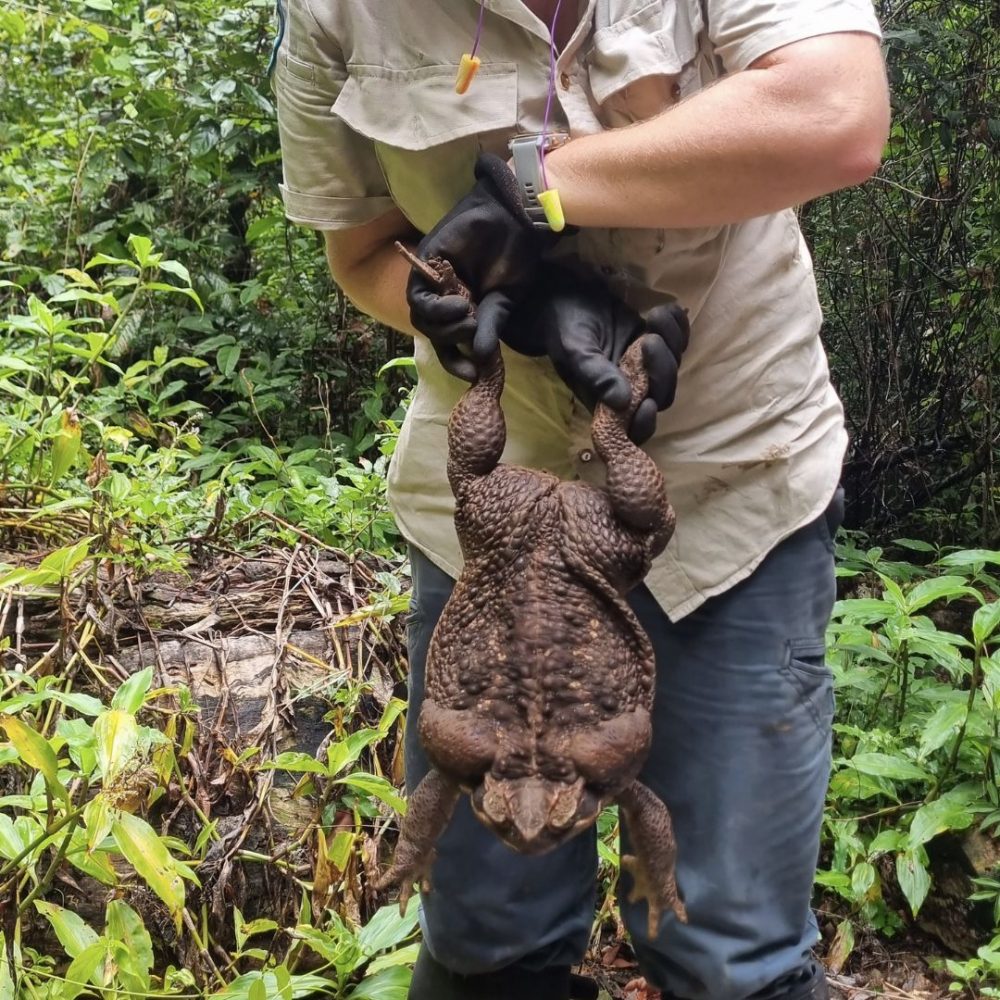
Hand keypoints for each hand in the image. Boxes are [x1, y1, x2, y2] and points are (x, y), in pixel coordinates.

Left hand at [406, 154, 553, 380]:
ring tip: (468, 315)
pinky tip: (458, 305)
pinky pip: (418, 299)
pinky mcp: (425, 265)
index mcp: (464, 308)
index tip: (472, 374)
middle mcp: (445, 297)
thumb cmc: (515, 256)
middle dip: (451, 341)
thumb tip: (481, 358)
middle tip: (474, 330)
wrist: (513, 218)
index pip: (449, 343)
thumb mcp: (505, 299)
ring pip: (422, 319)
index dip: (456, 362)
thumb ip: (490, 326)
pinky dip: (436, 309)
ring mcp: (434, 282)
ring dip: (444, 326)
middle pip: (433, 333)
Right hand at [504, 265, 688, 443]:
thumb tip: (622, 402)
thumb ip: (596, 376)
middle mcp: (630, 388)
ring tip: (653, 316)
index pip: (633, 427)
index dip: (645, 423)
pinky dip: (679, 326)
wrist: (566, 298)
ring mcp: (645, 366)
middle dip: (662, 369)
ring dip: (672, 342)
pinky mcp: (655, 342)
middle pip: (662, 394)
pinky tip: (667, 310)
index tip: (648, 403)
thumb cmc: (565, 328)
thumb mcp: (575, 352)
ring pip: (673, 366)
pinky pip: (679, 341)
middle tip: (649, 339)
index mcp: (607, 401)